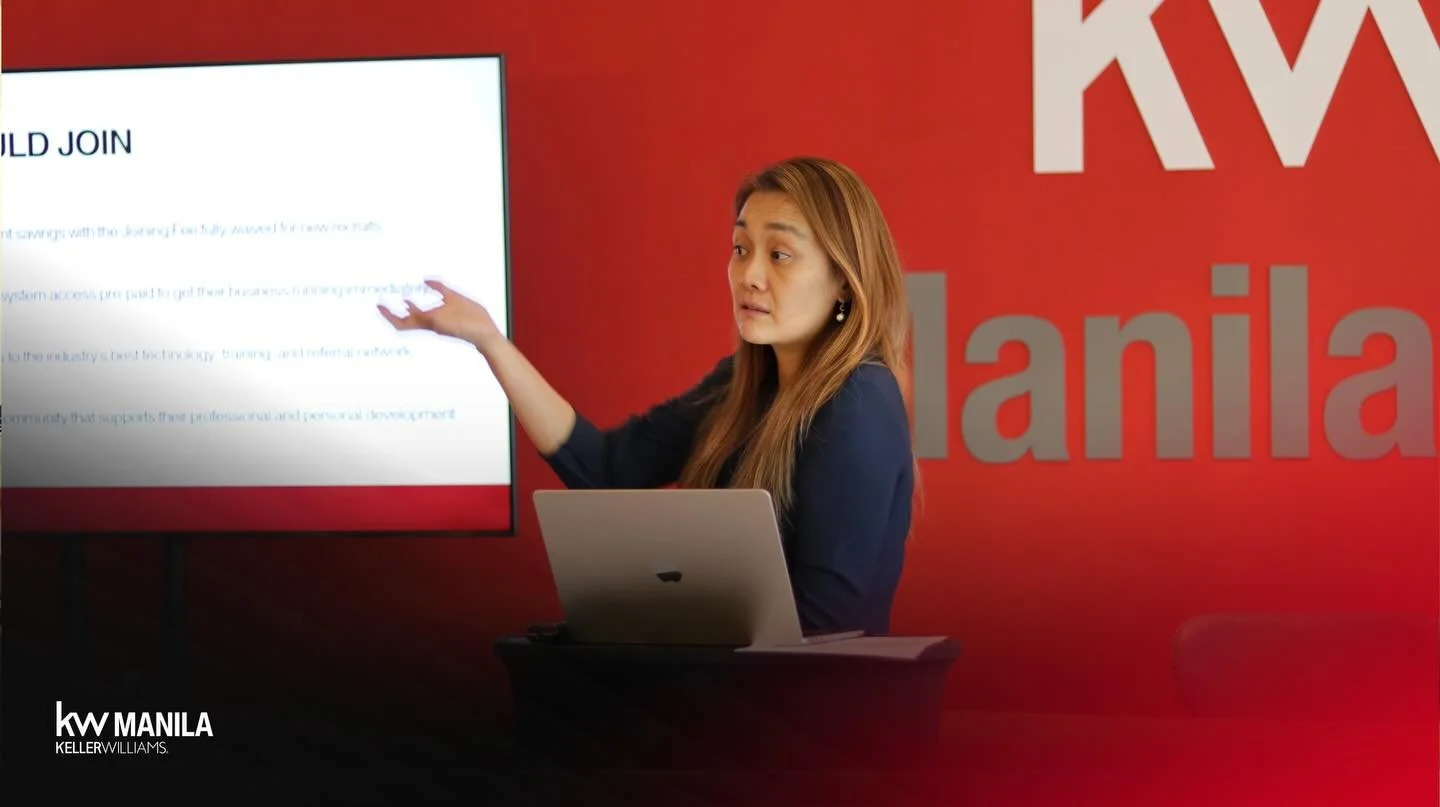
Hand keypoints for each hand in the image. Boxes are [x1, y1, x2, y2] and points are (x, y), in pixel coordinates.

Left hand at [378, 279, 504, 351]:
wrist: (485, 336)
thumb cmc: (471, 319)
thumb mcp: (455, 299)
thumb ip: (440, 288)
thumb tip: (425, 280)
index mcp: (430, 320)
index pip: (402, 319)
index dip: (388, 313)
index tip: (378, 305)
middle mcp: (430, 325)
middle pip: (403, 325)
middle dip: (391, 315)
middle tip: (380, 305)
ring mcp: (435, 327)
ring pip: (412, 323)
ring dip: (404, 313)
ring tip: (400, 301)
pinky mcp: (442, 326)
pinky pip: (422, 320)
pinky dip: (416, 311)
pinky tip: (417, 304)